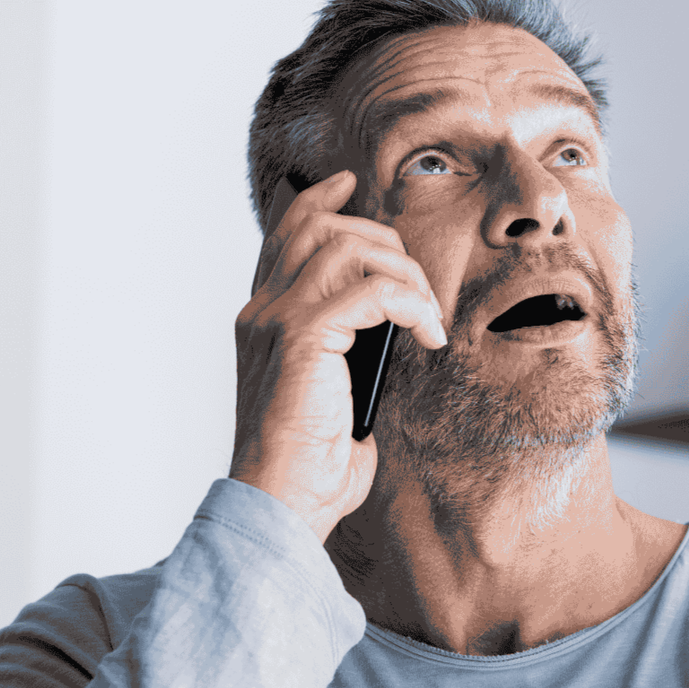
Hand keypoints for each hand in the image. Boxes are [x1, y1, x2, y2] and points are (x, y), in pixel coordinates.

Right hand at [230, 170, 448, 542]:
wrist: (283, 502)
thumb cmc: (310, 462)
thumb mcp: (331, 392)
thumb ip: (345, 350)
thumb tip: (389, 326)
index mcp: (262, 318)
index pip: (285, 235)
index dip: (320, 202)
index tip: (353, 186)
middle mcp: (261, 311)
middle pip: (324, 229)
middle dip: (386, 244)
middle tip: (421, 293)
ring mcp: (277, 321)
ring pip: (348, 249)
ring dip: (404, 274)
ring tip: (427, 316)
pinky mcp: (303, 339)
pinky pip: (370, 290)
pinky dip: (410, 303)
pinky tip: (427, 334)